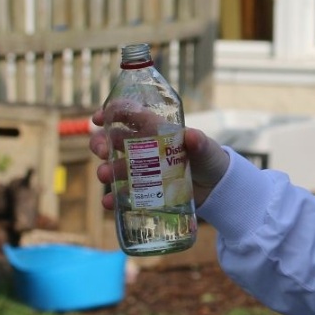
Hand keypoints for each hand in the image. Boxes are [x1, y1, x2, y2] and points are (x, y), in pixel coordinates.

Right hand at [89, 110, 231, 210]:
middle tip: (101, 151)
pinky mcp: (144, 190)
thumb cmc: (210, 159)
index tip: (98, 118)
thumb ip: (199, 142)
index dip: (111, 113)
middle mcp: (144, 147)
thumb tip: (192, 136)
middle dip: (101, 142)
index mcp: (156, 129)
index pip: (130, 115)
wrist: (216, 188)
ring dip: (105, 169)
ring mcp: (142, 169)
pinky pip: (123, 193)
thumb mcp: (206, 149)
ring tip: (104, 175)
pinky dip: (113, 197)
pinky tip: (109, 202)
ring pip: (115, 166)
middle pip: (114, 140)